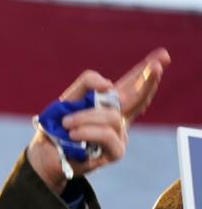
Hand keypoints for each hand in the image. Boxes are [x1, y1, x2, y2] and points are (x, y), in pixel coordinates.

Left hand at [27, 48, 171, 191]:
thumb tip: (109, 84)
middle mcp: (118, 117)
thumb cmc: (58, 126)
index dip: (144, 72)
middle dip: (148, 80)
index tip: (161, 55)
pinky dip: (87, 130)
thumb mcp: (70, 98)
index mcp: (108, 103)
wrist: (46, 153)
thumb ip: (87, 83)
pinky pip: (106, 134)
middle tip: (157, 65)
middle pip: (137, 96)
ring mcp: (119, 134)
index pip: (129, 85)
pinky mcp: (116, 150)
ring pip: (111, 116)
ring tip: (66, 123)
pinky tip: (73, 133)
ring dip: (85, 117)